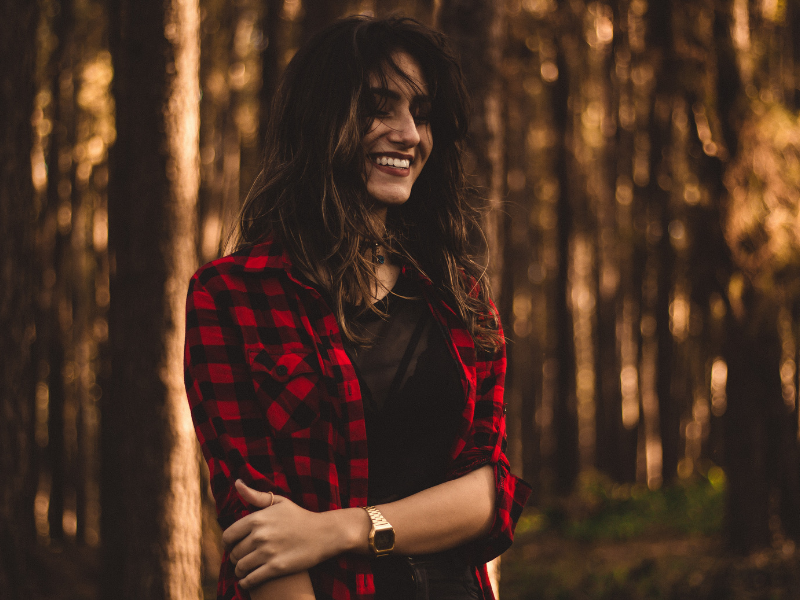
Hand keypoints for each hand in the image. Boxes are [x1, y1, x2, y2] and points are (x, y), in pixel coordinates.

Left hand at [222, 480, 339, 589]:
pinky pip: (251, 579)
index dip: (227, 543)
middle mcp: (259, 535)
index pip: (228, 536)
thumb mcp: (279, 502)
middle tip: (241, 558)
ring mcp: (267, 552)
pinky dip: (246, 582)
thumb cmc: (300, 516)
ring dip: (239, 570)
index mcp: (257, 518)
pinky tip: (247, 581)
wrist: (324, 533)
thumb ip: (255, 496)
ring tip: (244, 570)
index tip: (232, 546)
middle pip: (234, 553)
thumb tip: (237, 483)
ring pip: (240, 567)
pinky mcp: (276, 568)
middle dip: (235, 557)